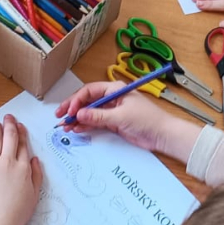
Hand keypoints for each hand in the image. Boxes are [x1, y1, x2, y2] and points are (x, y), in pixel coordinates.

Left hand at [0, 114, 42, 224]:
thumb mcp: (34, 195)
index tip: (20, 126)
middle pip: (9, 137)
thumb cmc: (17, 214)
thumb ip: (36, 175)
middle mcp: (7, 162)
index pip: (22, 144)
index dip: (21, 133)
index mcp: (22, 168)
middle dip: (9, 124)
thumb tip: (34, 160)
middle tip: (8, 117)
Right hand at [55, 82, 201, 162]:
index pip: (90, 91)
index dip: (77, 100)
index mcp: (115, 90)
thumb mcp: (121, 117)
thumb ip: (99, 116)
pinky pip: (95, 122)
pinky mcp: (113, 122)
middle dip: (73, 108)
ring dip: (77, 118)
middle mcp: (112, 98)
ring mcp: (112, 111)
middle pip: (87, 101)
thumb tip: (79, 114)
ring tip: (65, 126)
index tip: (69, 110)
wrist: (162, 135)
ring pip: (89, 113)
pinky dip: (85, 125)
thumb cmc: (148, 120)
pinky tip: (76, 129)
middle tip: (60, 116)